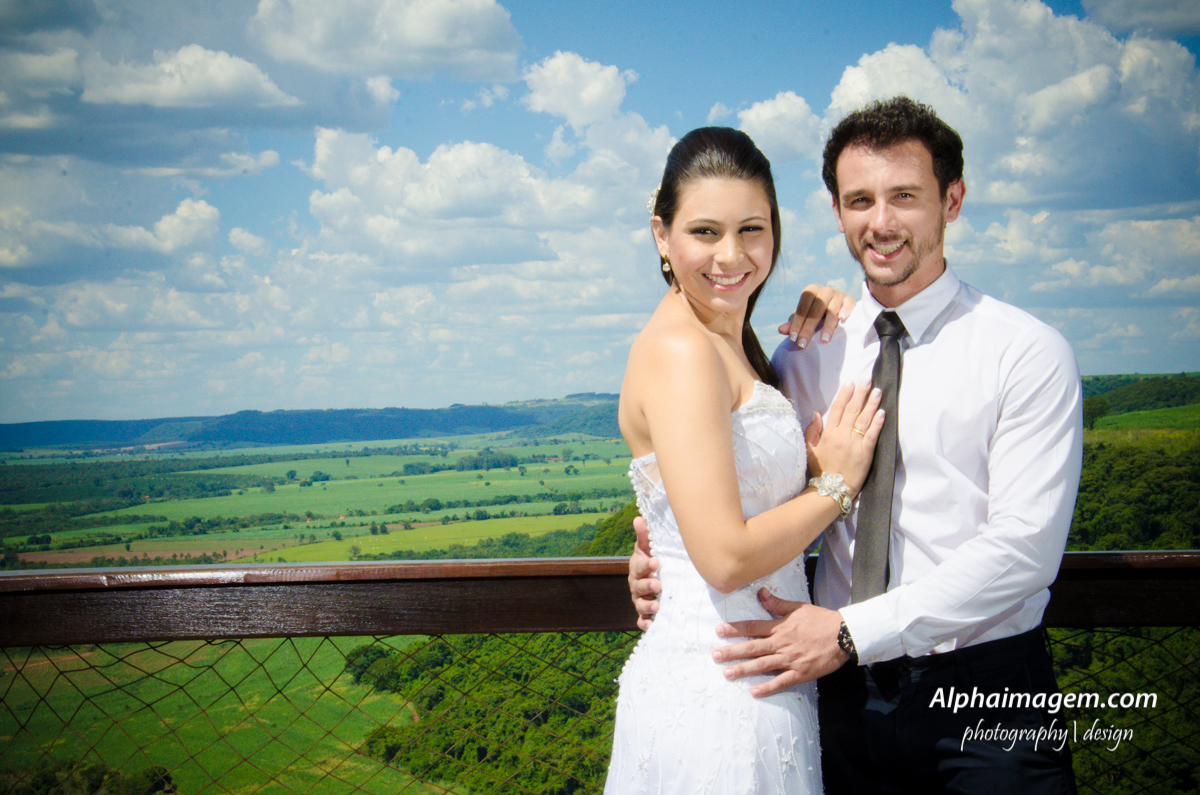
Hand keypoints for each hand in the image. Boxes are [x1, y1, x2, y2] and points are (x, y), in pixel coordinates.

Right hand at [628, 516, 659, 629]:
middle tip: (658, 585)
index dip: (646, 565)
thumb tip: (639, 518)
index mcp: (637, 569)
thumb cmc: (652, 560)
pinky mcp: (646, 614)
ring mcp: (640, 600)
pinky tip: (652, 626)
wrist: (656, 579)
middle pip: (639, 587)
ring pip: (640, 605)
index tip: (656, 562)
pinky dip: (646, 624)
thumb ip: (645, 536)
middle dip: (648, 587)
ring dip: (647, 607)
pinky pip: (642, 621)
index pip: (640, 567)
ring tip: (657, 607)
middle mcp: (636, 586)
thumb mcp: (648, 548)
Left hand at [712, 589, 847, 694]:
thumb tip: (760, 593)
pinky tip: (754, 692)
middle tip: (715, 656)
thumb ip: (777, 603)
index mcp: (780, 627)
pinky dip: (768, 687)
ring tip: (727, 674)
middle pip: (752, 648)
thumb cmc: (821, 620)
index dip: (735, 629)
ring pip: (763, 665)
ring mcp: (790, 659)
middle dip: (732, 652)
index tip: (719, 631)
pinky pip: (781, 682)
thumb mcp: (798, 607)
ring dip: (744, 670)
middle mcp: (782, 643)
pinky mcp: (801, 673)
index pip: (752, 627)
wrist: (843, 635)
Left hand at [777, 284, 855, 348]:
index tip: (793, 338)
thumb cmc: (815, 314)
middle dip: (808, 328)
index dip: (797, 323)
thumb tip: (780, 330)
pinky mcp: (849, 299)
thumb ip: (793, 324)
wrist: (835, 308)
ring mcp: (838, 294)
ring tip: (824, 340)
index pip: (802, 308)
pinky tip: (842, 319)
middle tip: (804, 344)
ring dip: (828, 325)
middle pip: (816, 309)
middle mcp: (824, 291)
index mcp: (810, 292)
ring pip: (832, 309)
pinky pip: (849, 303)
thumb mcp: (803, 318)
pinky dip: (846, 310)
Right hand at [808, 380, 884, 492]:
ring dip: (871, 403)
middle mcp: (842, 436)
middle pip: (853, 410)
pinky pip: (873, 435)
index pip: (837, 409)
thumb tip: (817, 414)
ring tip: (877, 391)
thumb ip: (813, 431)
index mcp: (829, 434)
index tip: (850, 383)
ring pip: (864, 419)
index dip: (844, 395)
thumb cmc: (821, 470)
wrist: (831, 490)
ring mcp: (855, 444)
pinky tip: (882, 412)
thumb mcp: (810, 450)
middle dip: (860, 393)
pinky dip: (878, 423)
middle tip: (867, 380)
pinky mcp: (866, 453)